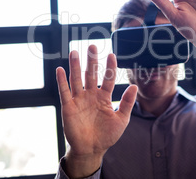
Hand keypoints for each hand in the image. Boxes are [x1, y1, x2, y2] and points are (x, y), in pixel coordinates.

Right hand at [56, 45, 136, 177]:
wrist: (91, 150)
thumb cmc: (107, 135)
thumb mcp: (122, 119)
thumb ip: (127, 103)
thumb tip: (134, 86)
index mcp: (104, 97)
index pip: (108, 78)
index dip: (110, 67)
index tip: (112, 54)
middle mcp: (91, 95)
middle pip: (91, 74)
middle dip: (91, 61)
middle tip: (92, 46)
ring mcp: (79, 100)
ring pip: (77, 79)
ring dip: (75, 66)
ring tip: (75, 52)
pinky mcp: (69, 107)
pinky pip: (64, 92)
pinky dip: (62, 81)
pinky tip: (60, 69)